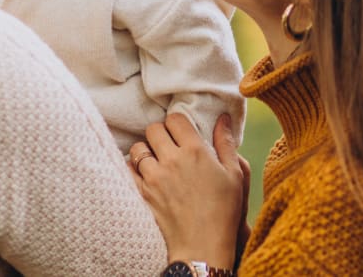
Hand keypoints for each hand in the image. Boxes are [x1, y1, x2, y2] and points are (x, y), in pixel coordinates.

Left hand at [130, 113, 244, 268]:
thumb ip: (226, 143)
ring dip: (146, 150)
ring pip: (138, 148)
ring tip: (156, 160)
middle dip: (160, 133)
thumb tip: (223, 117)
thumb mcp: (234, 175)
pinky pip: (128, 169)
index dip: (177, 123)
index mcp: (195, 151)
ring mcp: (154, 176)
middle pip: (154, 129)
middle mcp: (172, 159)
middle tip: (168, 145)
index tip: (181, 132)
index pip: (175, 119)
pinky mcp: (142, 193)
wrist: (202, 246)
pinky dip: (134, 168)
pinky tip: (145, 174)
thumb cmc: (224, 211)